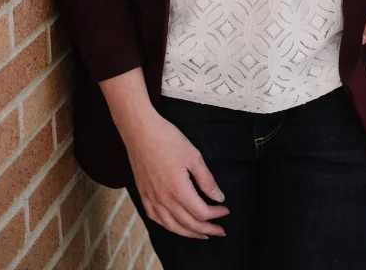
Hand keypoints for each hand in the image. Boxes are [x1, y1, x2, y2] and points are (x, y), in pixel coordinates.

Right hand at [122, 110, 229, 239]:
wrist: (140, 131)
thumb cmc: (167, 139)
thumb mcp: (193, 156)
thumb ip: (206, 180)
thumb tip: (218, 197)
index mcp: (178, 190)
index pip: (201, 212)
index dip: (216, 214)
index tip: (225, 211)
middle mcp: (164, 200)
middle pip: (189, 224)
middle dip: (207, 229)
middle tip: (219, 231)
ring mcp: (152, 199)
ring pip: (172, 226)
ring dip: (189, 233)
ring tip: (202, 234)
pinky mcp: (143, 195)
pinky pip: (156, 219)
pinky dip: (169, 226)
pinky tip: (176, 225)